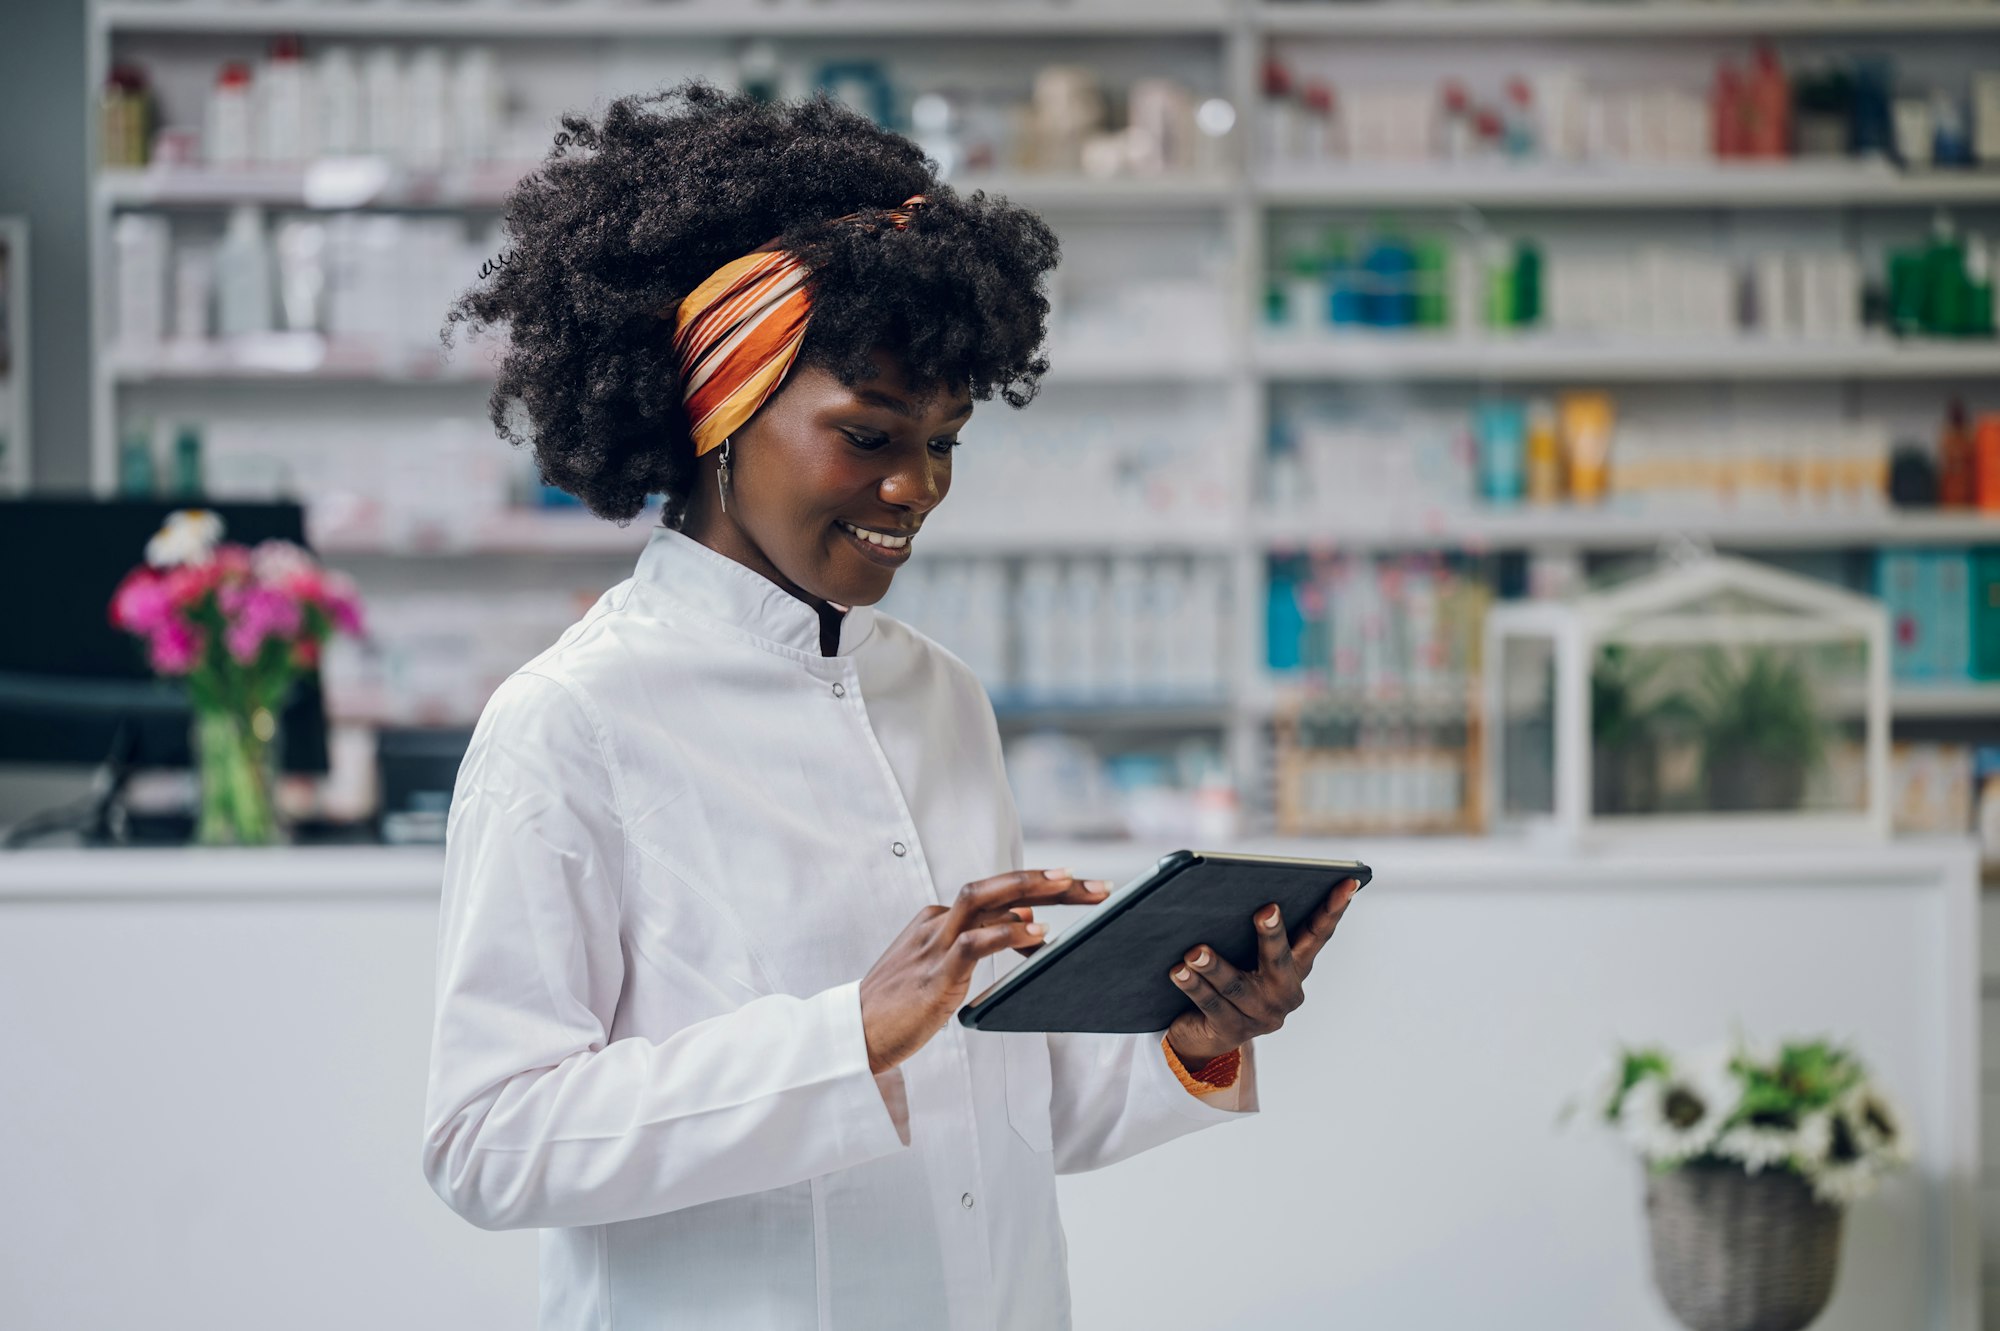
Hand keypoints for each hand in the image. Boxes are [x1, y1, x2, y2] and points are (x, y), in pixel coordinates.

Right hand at [859, 868, 1111, 1074]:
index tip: (1078, 885)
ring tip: (1073, 888)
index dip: (1040, 886)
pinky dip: (1008, 933)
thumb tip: (1028, 924)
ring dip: (1032, 890)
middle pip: (998, 886)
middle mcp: (938, 921)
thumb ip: (980, 943)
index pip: (997, 892)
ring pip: (984, 899)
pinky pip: (975, 942)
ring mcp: (934, 944)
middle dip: (1048, 880)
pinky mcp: (935, 971)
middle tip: (1097, 885)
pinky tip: (1039, 934)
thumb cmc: (901, 1008)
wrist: (855, 1034)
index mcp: (939, 919)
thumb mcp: (944, 969)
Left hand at [1164, 876, 1362, 1067]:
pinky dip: (1194, 986)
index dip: (1334, 908)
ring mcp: (1261, 1016)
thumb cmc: (1228, 973)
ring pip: (1237, 986)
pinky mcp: (1232, 1031)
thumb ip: (1247, 926)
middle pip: (1279, 959)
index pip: (1318, 934)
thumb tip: (1228, 888)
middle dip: (1273, 934)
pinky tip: (1178, 970)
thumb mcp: (1245, 950)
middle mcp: (1285, 992)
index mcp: (1297, 966)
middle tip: (1266, 909)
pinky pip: (1212, 1005)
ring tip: (1196, 951)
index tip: (1348, 881)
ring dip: (1215, 966)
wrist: (1204, 1030)